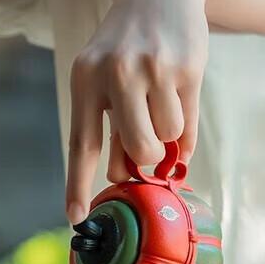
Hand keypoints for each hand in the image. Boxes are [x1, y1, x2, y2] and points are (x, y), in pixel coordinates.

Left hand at [66, 0, 208, 223]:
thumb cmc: (128, 46)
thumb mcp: (105, 77)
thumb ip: (112, 125)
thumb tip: (127, 177)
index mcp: (87, 79)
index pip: (81, 143)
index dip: (78, 183)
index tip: (75, 216)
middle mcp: (118, 73)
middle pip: (138, 150)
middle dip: (147, 157)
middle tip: (150, 142)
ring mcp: (155, 70)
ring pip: (168, 138)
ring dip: (169, 134)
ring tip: (161, 102)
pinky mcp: (187, 69)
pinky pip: (188, 126)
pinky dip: (185, 127)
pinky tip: (178, 99)